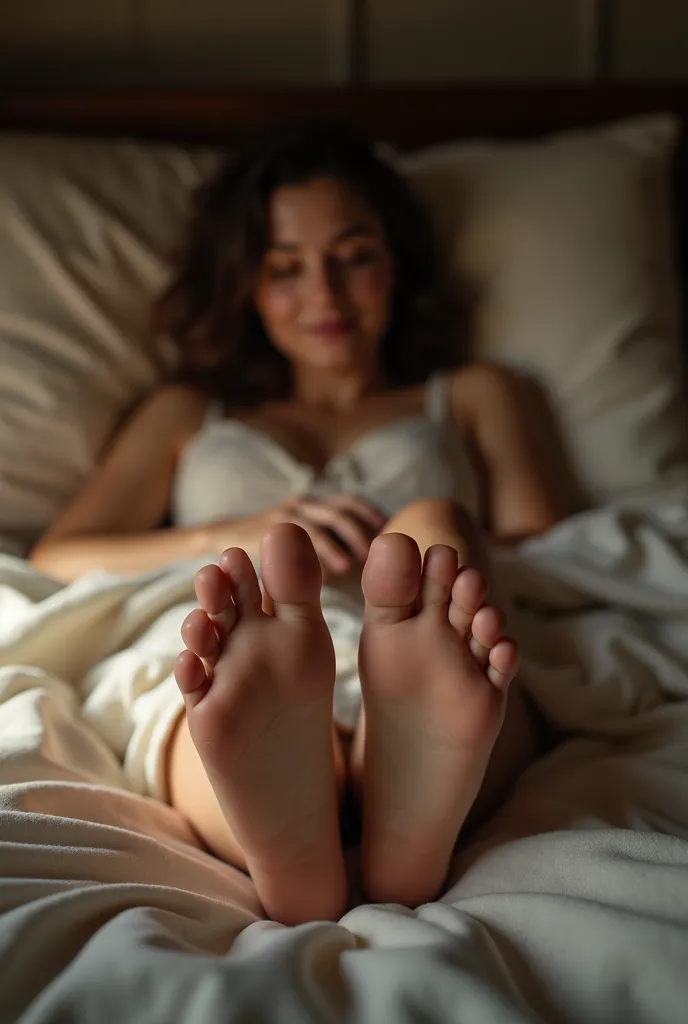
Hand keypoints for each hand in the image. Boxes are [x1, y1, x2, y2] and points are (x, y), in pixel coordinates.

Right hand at [268, 494, 385, 576]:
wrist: (222, 537)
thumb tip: (352, 565)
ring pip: (316, 526)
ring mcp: (282, 514)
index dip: (367, 512)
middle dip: (356, 532)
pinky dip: (306, 557)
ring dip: (333, 547)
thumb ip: (322, 547)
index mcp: (312, 505)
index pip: (346, 501)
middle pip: (337, 511)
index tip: (384, 528)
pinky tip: (317, 575)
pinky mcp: (265, 529)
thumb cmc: (268, 546)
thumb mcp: (299, 540)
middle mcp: (300, 504)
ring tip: (347, 567)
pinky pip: (290, 541)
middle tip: (369, 555)